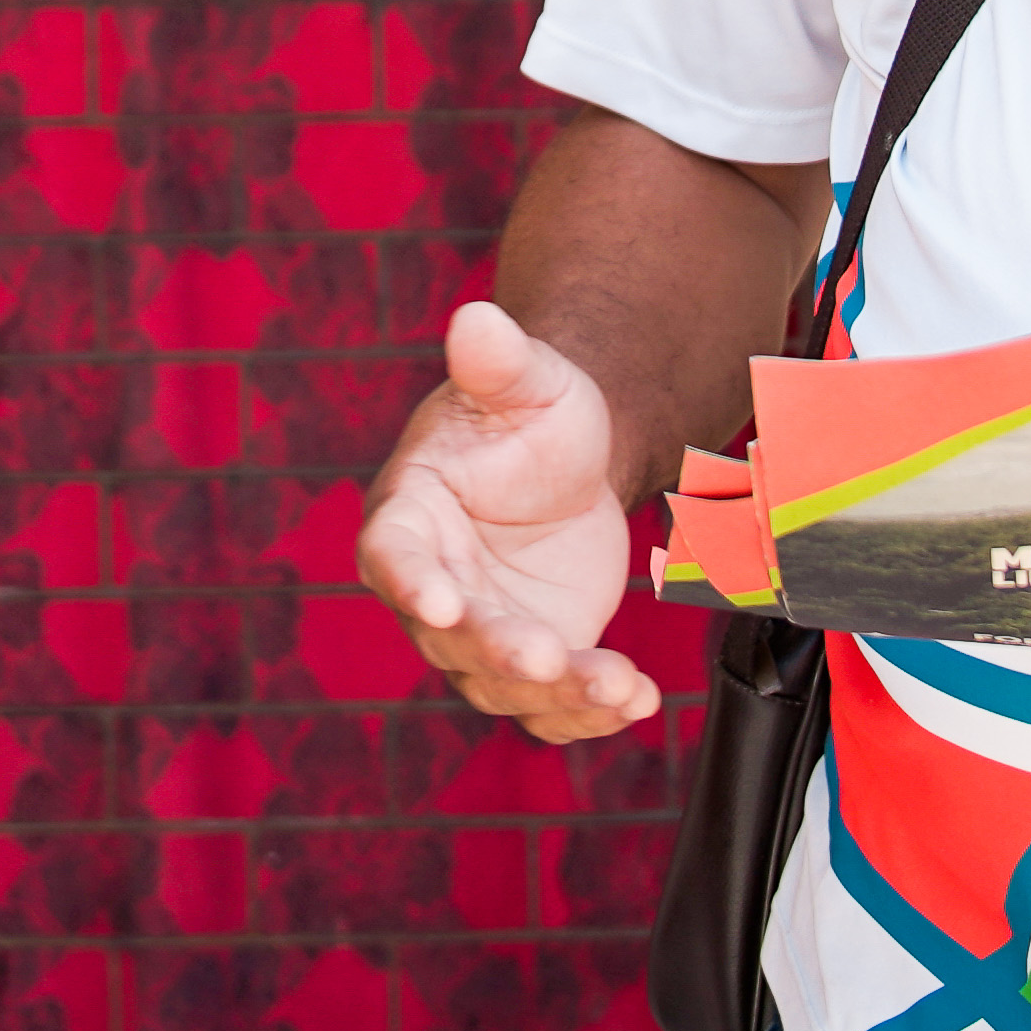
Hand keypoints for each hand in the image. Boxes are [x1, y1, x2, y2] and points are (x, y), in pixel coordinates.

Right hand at [355, 303, 663, 742]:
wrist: (578, 463)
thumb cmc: (533, 414)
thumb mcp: (525, 380)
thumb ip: (497, 360)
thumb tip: (477, 318)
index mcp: (409, 515)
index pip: (392, 554)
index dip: (412, 580)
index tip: (441, 602)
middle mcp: (434, 586)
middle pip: (451, 635)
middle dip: (498, 650)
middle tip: (544, 655)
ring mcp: (483, 632)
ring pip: (505, 681)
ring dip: (558, 691)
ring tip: (619, 687)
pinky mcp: (536, 659)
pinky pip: (552, 703)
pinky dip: (590, 712)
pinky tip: (638, 701)